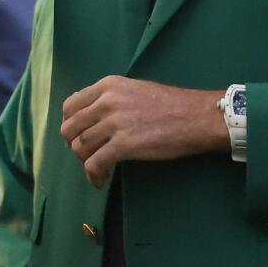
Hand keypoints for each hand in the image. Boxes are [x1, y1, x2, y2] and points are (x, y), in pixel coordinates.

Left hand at [59, 76, 226, 186]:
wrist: (198, 117)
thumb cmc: (171, 105)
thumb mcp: (135, 89)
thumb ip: (110, 98)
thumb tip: (88, 113)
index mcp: (107, 85)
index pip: (70, 105)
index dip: (69, 123)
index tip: (75, 135)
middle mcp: (106, 101)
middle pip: (70, 128)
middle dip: (73, 145)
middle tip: (86, 155)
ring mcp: (114, 123)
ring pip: (80, 147)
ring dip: (85, 163)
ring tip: (97, 170)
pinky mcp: (124, 145)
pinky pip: (95, 164)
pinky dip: (93, 175)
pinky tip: (100, 181)